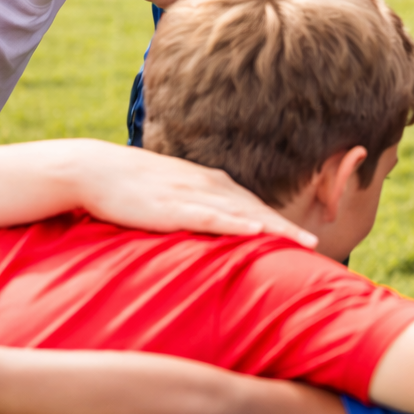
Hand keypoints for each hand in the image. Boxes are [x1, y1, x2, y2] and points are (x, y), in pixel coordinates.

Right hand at [76, 142, 317, 248]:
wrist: (96, 169)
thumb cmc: (133, 185)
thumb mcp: (174, 193)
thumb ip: (197, 206)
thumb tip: (214, 225)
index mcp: (211, 183)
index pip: (254, 205)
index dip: (280, 222)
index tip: (304, 239)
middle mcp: (210, 186)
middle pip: (258, 209)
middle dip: (287, 228)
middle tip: (317, 245)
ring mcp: (192, 195)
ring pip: (243, 213)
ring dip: (274, 228)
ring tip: (302, 242)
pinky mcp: (173, 206)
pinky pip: (211, 216)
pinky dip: (236, 223)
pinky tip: (256, 231)